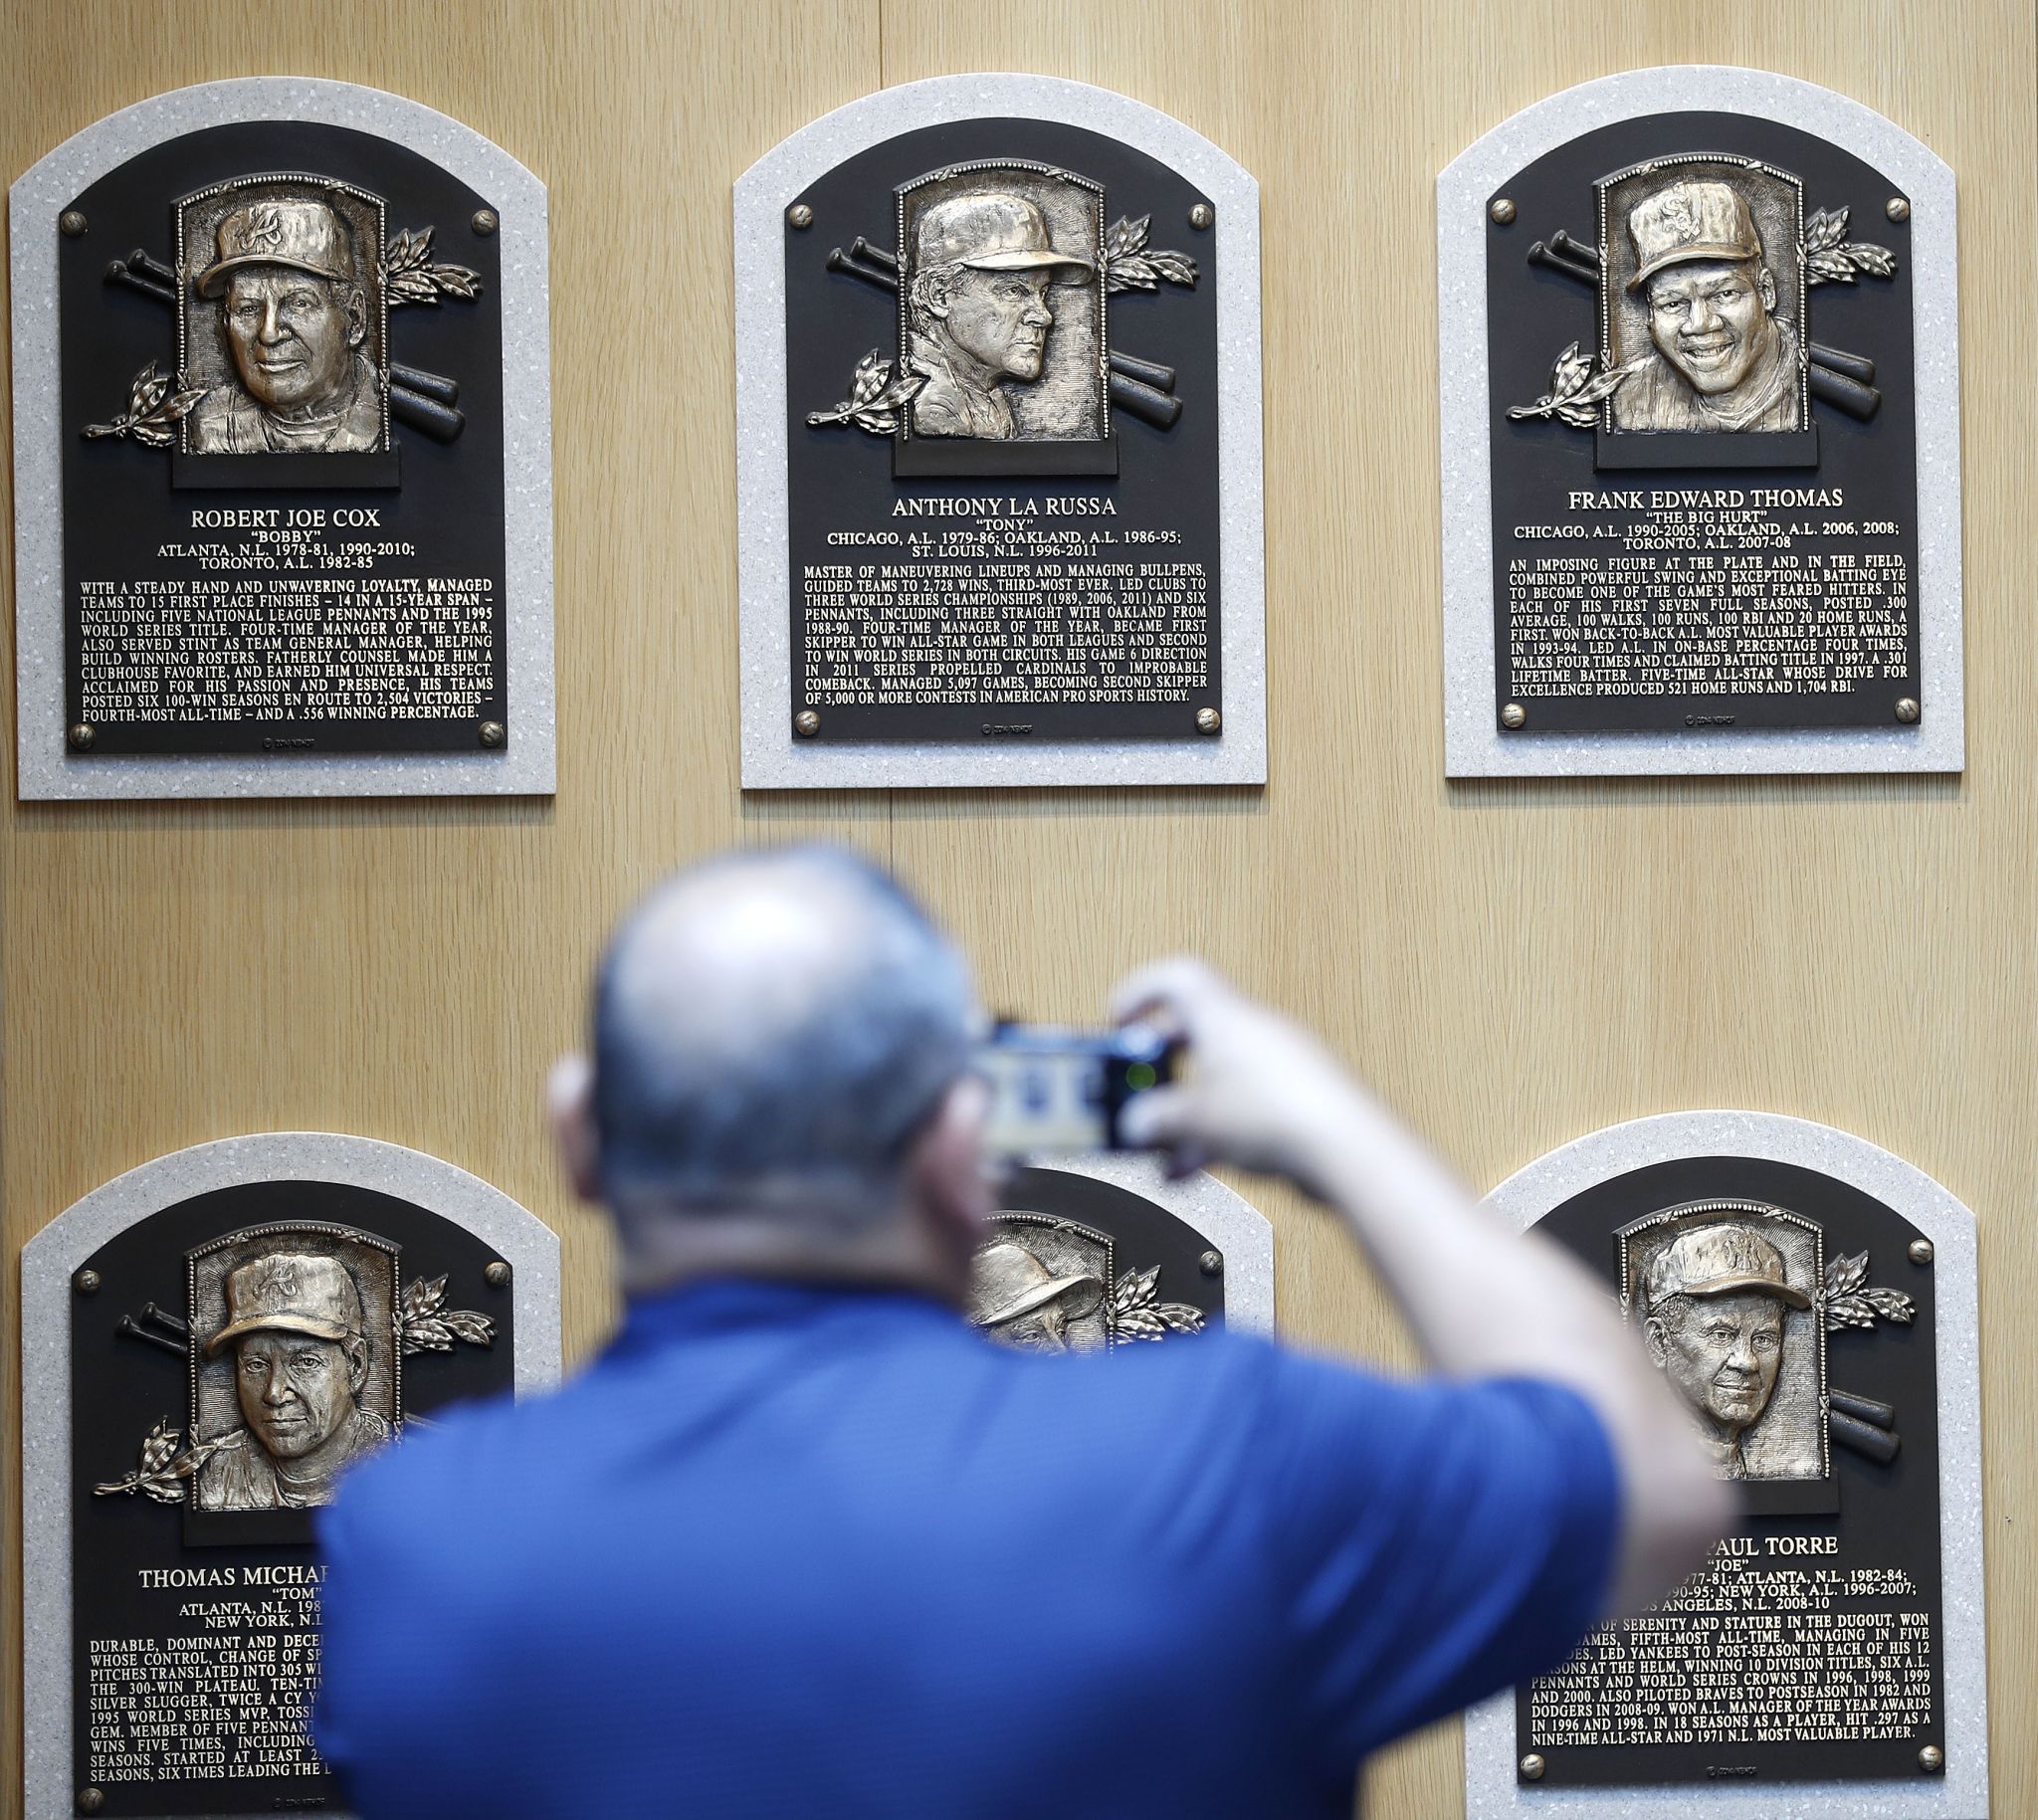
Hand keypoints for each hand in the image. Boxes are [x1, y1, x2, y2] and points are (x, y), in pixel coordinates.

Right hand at [1111, 958, 1365, 1191]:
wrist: (1344, 1147)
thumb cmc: (1280, 1113)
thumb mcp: (1195, 1119)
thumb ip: (1156, 1121)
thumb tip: (1137, 1124)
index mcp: (1224, 1015)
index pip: (1177, 977)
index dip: (1141, 991)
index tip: (1119, 1016)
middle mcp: (1252, 1030)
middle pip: (1193, 1032)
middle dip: (1159, 1065)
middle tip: (1136, 1087)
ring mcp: (1278, 1063)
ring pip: (1218, 1077)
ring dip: (1187, 1108)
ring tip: (1165, 1144)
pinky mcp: (1297, 1097)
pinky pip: (1244, 1104)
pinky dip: (1217, 1128)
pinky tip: (1201, 1163)